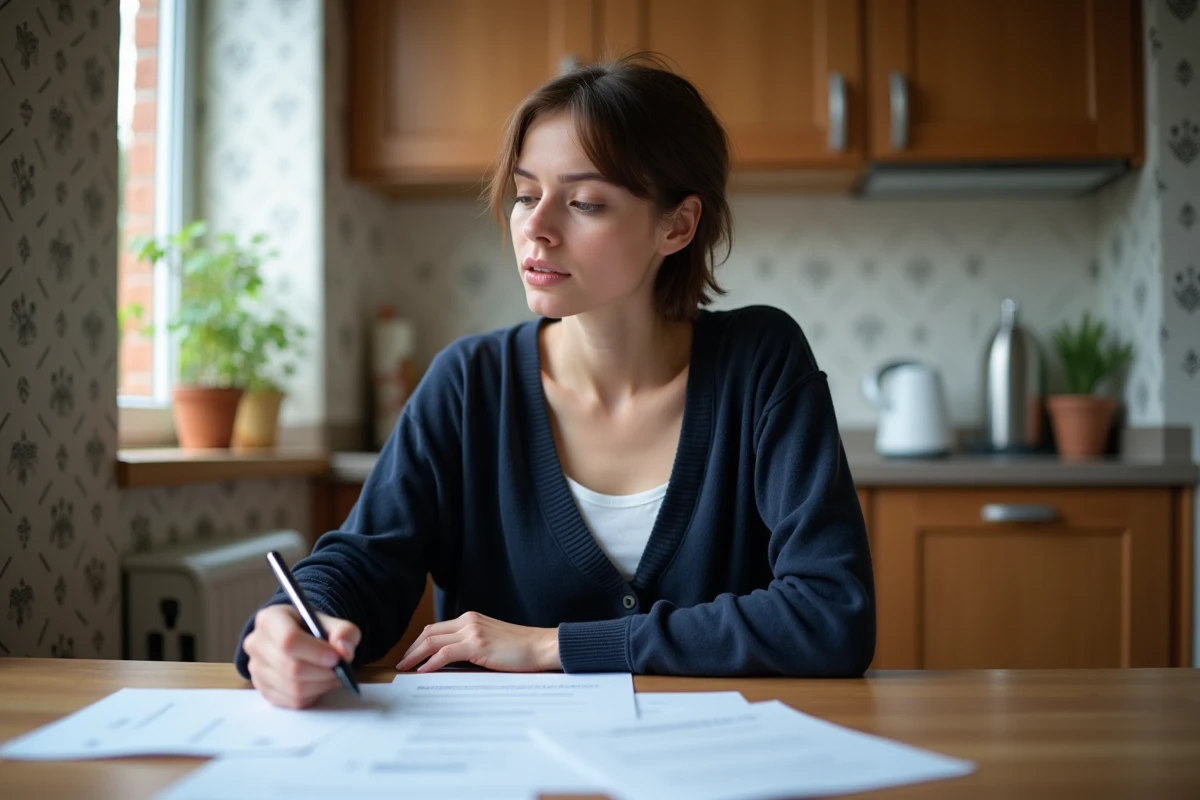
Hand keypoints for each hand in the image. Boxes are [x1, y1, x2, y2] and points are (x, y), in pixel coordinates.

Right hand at [243, 605, 360, 708]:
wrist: (299, 640)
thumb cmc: (313, 630)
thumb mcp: (332, 622)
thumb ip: (344, 632)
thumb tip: (344, 652)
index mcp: (269, 619)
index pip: (288, 640)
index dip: (316, 652)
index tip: (336, 657)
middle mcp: (256, 644)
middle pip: (291, 668)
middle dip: (322, 672)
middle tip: (340, 669)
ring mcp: (256, 669)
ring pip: (293, 688)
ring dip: (320, 685)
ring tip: (333, 675)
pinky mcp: (263, 690)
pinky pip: (291, 701)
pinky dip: (312, 695)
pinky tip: (319, 683)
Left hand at [395, 611, 559, 672]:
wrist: (542, 647)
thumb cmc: (521, 649)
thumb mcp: (491, 642)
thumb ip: (471, 646)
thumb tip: (449, 663)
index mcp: (471, 618)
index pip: (437, 628)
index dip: (419, 642)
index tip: (410, 656)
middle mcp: (469, 620)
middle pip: (429, 632)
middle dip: (412, 649)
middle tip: (402, 664)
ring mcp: (472, 631)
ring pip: (433, 641)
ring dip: (415, 656)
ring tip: (405, 669)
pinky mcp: (477, 644)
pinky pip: (444, 653)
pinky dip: (430, 662)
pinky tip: (423, 672)